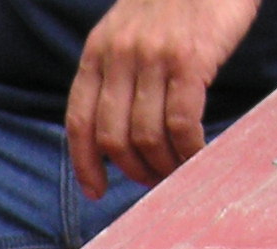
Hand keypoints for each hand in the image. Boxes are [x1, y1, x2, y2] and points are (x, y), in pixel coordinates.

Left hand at [65, 0, 260, 196]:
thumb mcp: (128, 29)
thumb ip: (117, 71)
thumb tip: (116, 132)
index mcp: (97, 51)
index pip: (79, 121)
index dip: (84, 163)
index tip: (96, 190)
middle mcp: (119, 56)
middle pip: (112, 137)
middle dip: (131, 169)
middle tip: (152, 181)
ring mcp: (154, 58)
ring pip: (146, 135)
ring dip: (162, 165)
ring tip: (177, 171)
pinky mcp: (190, 59)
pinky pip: (182, 123)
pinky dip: (188, 149)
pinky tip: (197, 154)